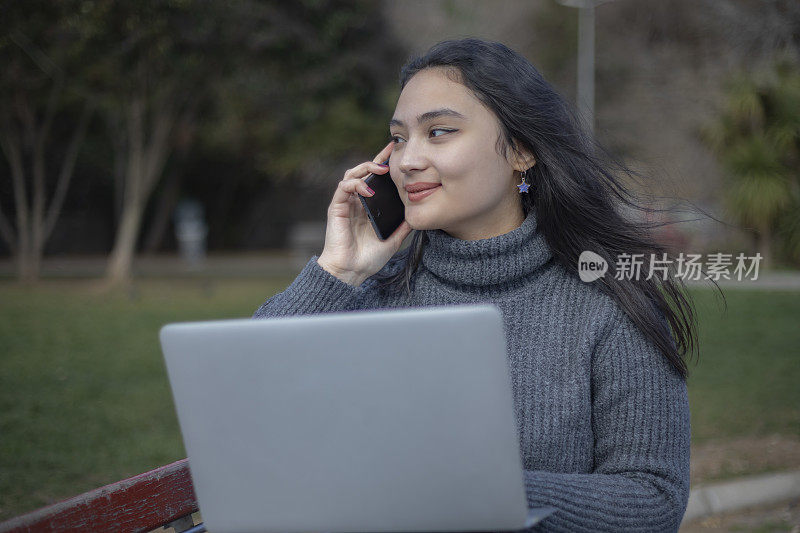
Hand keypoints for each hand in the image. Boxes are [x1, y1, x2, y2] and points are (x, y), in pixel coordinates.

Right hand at [317, 141, 411, 285]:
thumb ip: (403, 226)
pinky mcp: (336, 208)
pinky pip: (343, 187)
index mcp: (368, 206)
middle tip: (390, 153)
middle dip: (377, 160)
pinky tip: (368, 190)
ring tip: (381, 170)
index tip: (396, 154)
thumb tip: (418, 214)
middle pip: (364, 172)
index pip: (376, 180)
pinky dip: (356, 184)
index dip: (384, 165)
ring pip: (352, 174)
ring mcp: (346, 203)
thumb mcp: (393, 239)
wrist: (352, 271)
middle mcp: (356, 201)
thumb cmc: (368, 258)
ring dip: (366, 168)